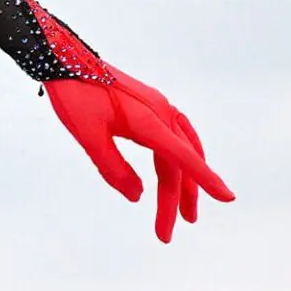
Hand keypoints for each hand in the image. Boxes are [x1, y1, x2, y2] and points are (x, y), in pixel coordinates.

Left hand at [45, 64, 233, 241]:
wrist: (62, 58)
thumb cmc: (74, 95)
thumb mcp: (89, 137)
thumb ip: (114, 169)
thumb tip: (137, 197)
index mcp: (149, 120)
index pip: (184, 157)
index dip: (206, 180)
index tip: (228, 198)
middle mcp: (160, 112)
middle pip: (178, 162)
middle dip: (176, 199)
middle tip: (168, 232)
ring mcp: (156, 106)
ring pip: (179, 150)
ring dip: (180, 182)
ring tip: (182, 211)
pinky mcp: (147, 104)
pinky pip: (172, 136)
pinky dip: (176, 158)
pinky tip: (172, 172)